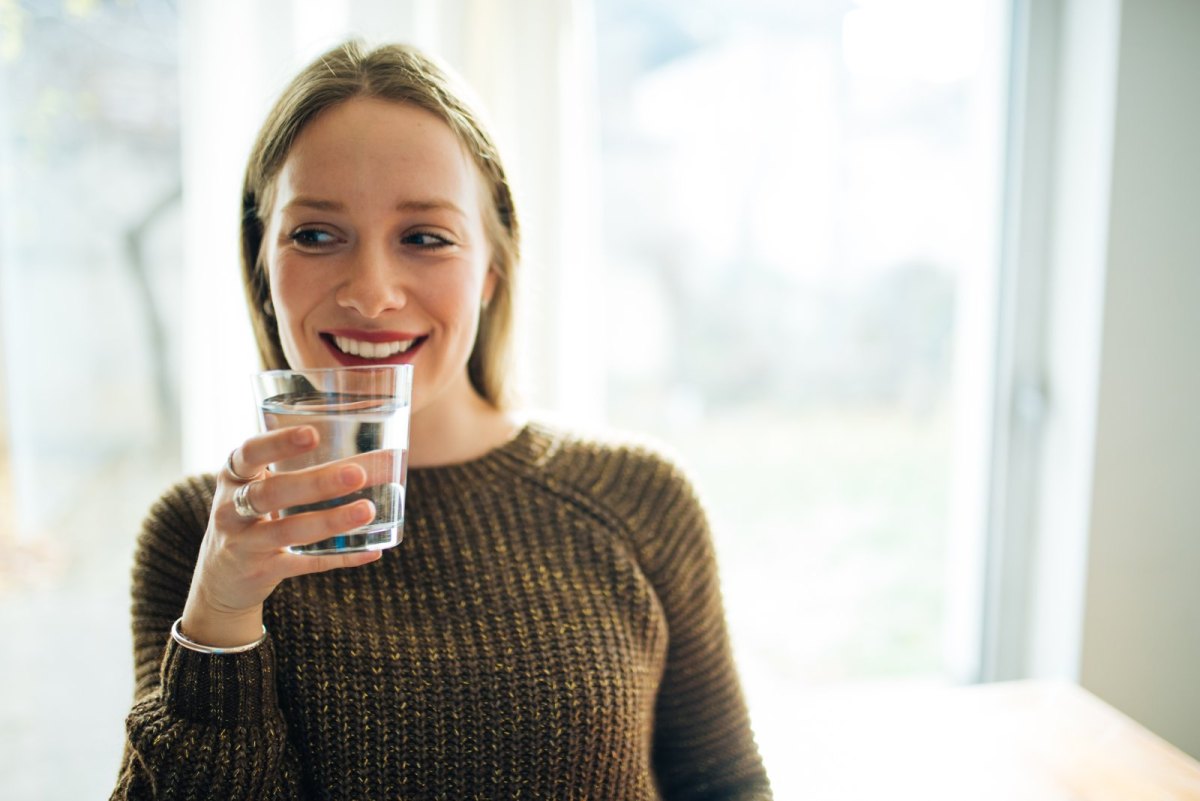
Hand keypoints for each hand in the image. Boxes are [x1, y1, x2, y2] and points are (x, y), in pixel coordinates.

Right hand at [179, 425, 380, 647]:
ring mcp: (244, 543)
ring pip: (288, 531)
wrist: (221, 576)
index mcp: (233, 476)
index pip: (250, 453)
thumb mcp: (256, 486)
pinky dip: (339, 557)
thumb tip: (377, 456)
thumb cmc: (251, 516)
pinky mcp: (261, 572)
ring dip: (330, 520)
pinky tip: (371, 550)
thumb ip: (297, 469)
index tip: (313, 434)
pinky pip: (304, 564)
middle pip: (272, 493)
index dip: (279, 443)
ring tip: (368, 510)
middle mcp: (231, 509)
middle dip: (316, 483)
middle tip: (356, 474)